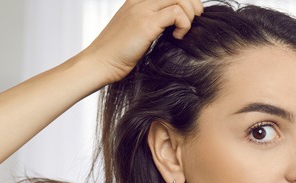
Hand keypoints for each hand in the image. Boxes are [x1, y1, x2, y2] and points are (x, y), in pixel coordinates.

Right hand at [80, 0, 204, 84]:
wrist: (99, 63)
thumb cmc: (118, 54)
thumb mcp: (136, 31)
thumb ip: (153, 22)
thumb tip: (176, 25)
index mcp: (138, 0)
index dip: (186, 0)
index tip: (191, 15)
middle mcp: (140, 0)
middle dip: (193, 3)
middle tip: (196, 20)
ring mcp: (142, 10)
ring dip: (190, 15)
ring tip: (184, 31)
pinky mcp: (146, 24)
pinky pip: (177, 14)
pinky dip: (184, 25)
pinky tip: (177, 37)